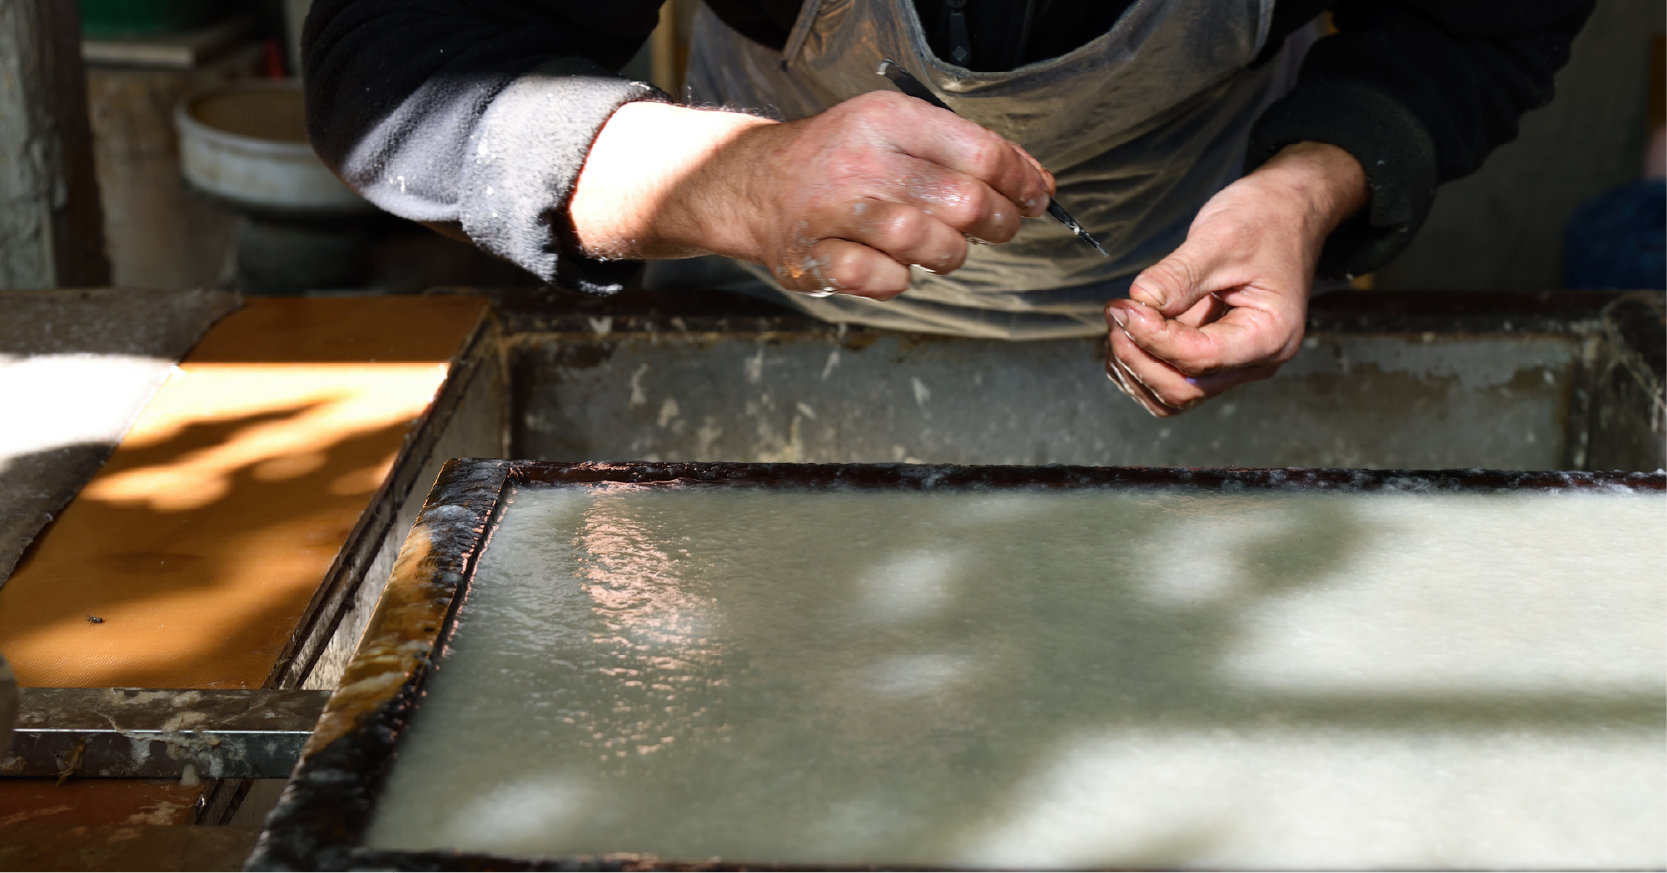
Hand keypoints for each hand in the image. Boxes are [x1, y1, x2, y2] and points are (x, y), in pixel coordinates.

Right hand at [567, 93, 1053, 298]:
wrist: (754, 184)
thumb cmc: (839, 161)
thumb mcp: (898, 132)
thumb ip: (966, 152)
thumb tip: (1038, 183)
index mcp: (887, 119)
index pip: (980, 152)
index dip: (1021, 182)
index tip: (1034, 198)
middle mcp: (859, 160)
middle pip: (961, 201)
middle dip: (996, 223)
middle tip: (996, 228)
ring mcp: (832, 211)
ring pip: (925, 242)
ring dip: (950, 255)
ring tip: (942, 250)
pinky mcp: (813, 258)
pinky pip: (881, 280)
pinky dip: (899, 282)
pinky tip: (894, 268)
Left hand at [1103, 142, 1367, 416]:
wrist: (1288, 210)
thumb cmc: (1268, 220)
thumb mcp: (1222, 238)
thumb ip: (1179, 276)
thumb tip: (1140, 303)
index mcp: (1270, 334)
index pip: (1199, 357)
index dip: (1153, 337)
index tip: (1124, 308)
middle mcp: (1256, 359)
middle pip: (1184, 389)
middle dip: (1139, 357)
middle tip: (1117, 315)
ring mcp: (1235, 360)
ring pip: (1173, 392)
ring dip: (1136, 366)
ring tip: (1120, 321)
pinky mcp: (1215, 352)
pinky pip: (1172, 378)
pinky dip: (1142, 364)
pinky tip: (1128, 331)